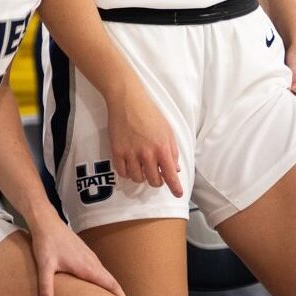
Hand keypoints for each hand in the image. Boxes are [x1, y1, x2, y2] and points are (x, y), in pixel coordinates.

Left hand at [29, 213, 133, 295]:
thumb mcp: (45, 266)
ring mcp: (89, 255)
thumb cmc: (46, 243)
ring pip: (106, 273)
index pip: (108, 283)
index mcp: (86, 266)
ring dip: (113, 286)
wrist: (47, 223)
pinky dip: (105, 278)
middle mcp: (91, 260)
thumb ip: (46, 286)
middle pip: (111, 279)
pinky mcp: (85, 253)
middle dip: (121, 294)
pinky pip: (100, 268)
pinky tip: (101, 284)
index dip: (120, 295)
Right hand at [107, 80, 182, 196]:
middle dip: (157, 180)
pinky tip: (130, 164)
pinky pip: (123, 173)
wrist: (127, 100)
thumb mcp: (167, 130)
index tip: (178, 194)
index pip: (171, 175)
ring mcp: (131, 154)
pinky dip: (127, 172)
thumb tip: (175, 168)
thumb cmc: (150, 113)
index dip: (175, 188)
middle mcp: (147, 154)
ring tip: (142, 166)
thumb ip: (172, 150)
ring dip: (141, 176)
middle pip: (154, 181)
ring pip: (137, 179)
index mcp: (163, 148)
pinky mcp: (117, 152)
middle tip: (155, 172)